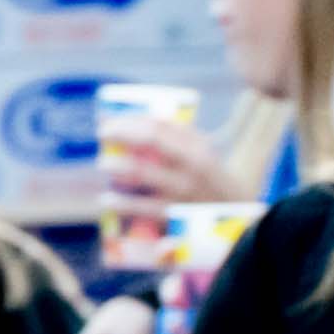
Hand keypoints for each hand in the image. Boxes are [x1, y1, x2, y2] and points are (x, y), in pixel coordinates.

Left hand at [95, 119, 239, 206]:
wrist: (231, 206)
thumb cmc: (204, 170)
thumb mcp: (198, 147)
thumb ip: (172, 132)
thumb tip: (130, 120)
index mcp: (194, 144)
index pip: (158, 124)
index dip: (130, 120)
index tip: (110, 120)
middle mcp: (190, 164)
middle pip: (150, 141)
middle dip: (121, 134)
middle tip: (102, 134)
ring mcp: (182, 189)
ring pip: (143, 172)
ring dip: (117, 166)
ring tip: (103, 164)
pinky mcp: (175, 213)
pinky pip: (143, 207)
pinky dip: (122, 203)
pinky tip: (107, 199)